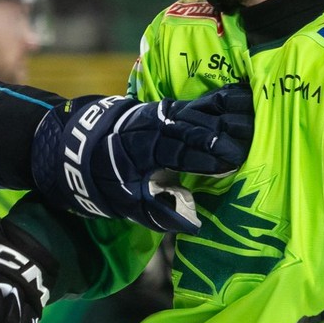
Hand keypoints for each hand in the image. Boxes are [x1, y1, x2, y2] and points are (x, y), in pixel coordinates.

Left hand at [31, 84, 253, 232]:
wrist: (67, 144)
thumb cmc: (94, 178)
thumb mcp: (121, 203)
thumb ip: (157, 211)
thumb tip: (194, 223)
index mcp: (143, 148)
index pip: (184, 149)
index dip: (211, 153)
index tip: (237, 159)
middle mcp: (152, 125)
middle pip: (194, 124)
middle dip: (225, 130)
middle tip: (256, 137)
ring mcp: (156, 113)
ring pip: (196, 109)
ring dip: (225, 112)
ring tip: (254, 114)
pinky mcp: (160, 109)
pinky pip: (192, 104)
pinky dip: (215, 102)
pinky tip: (237, 99)